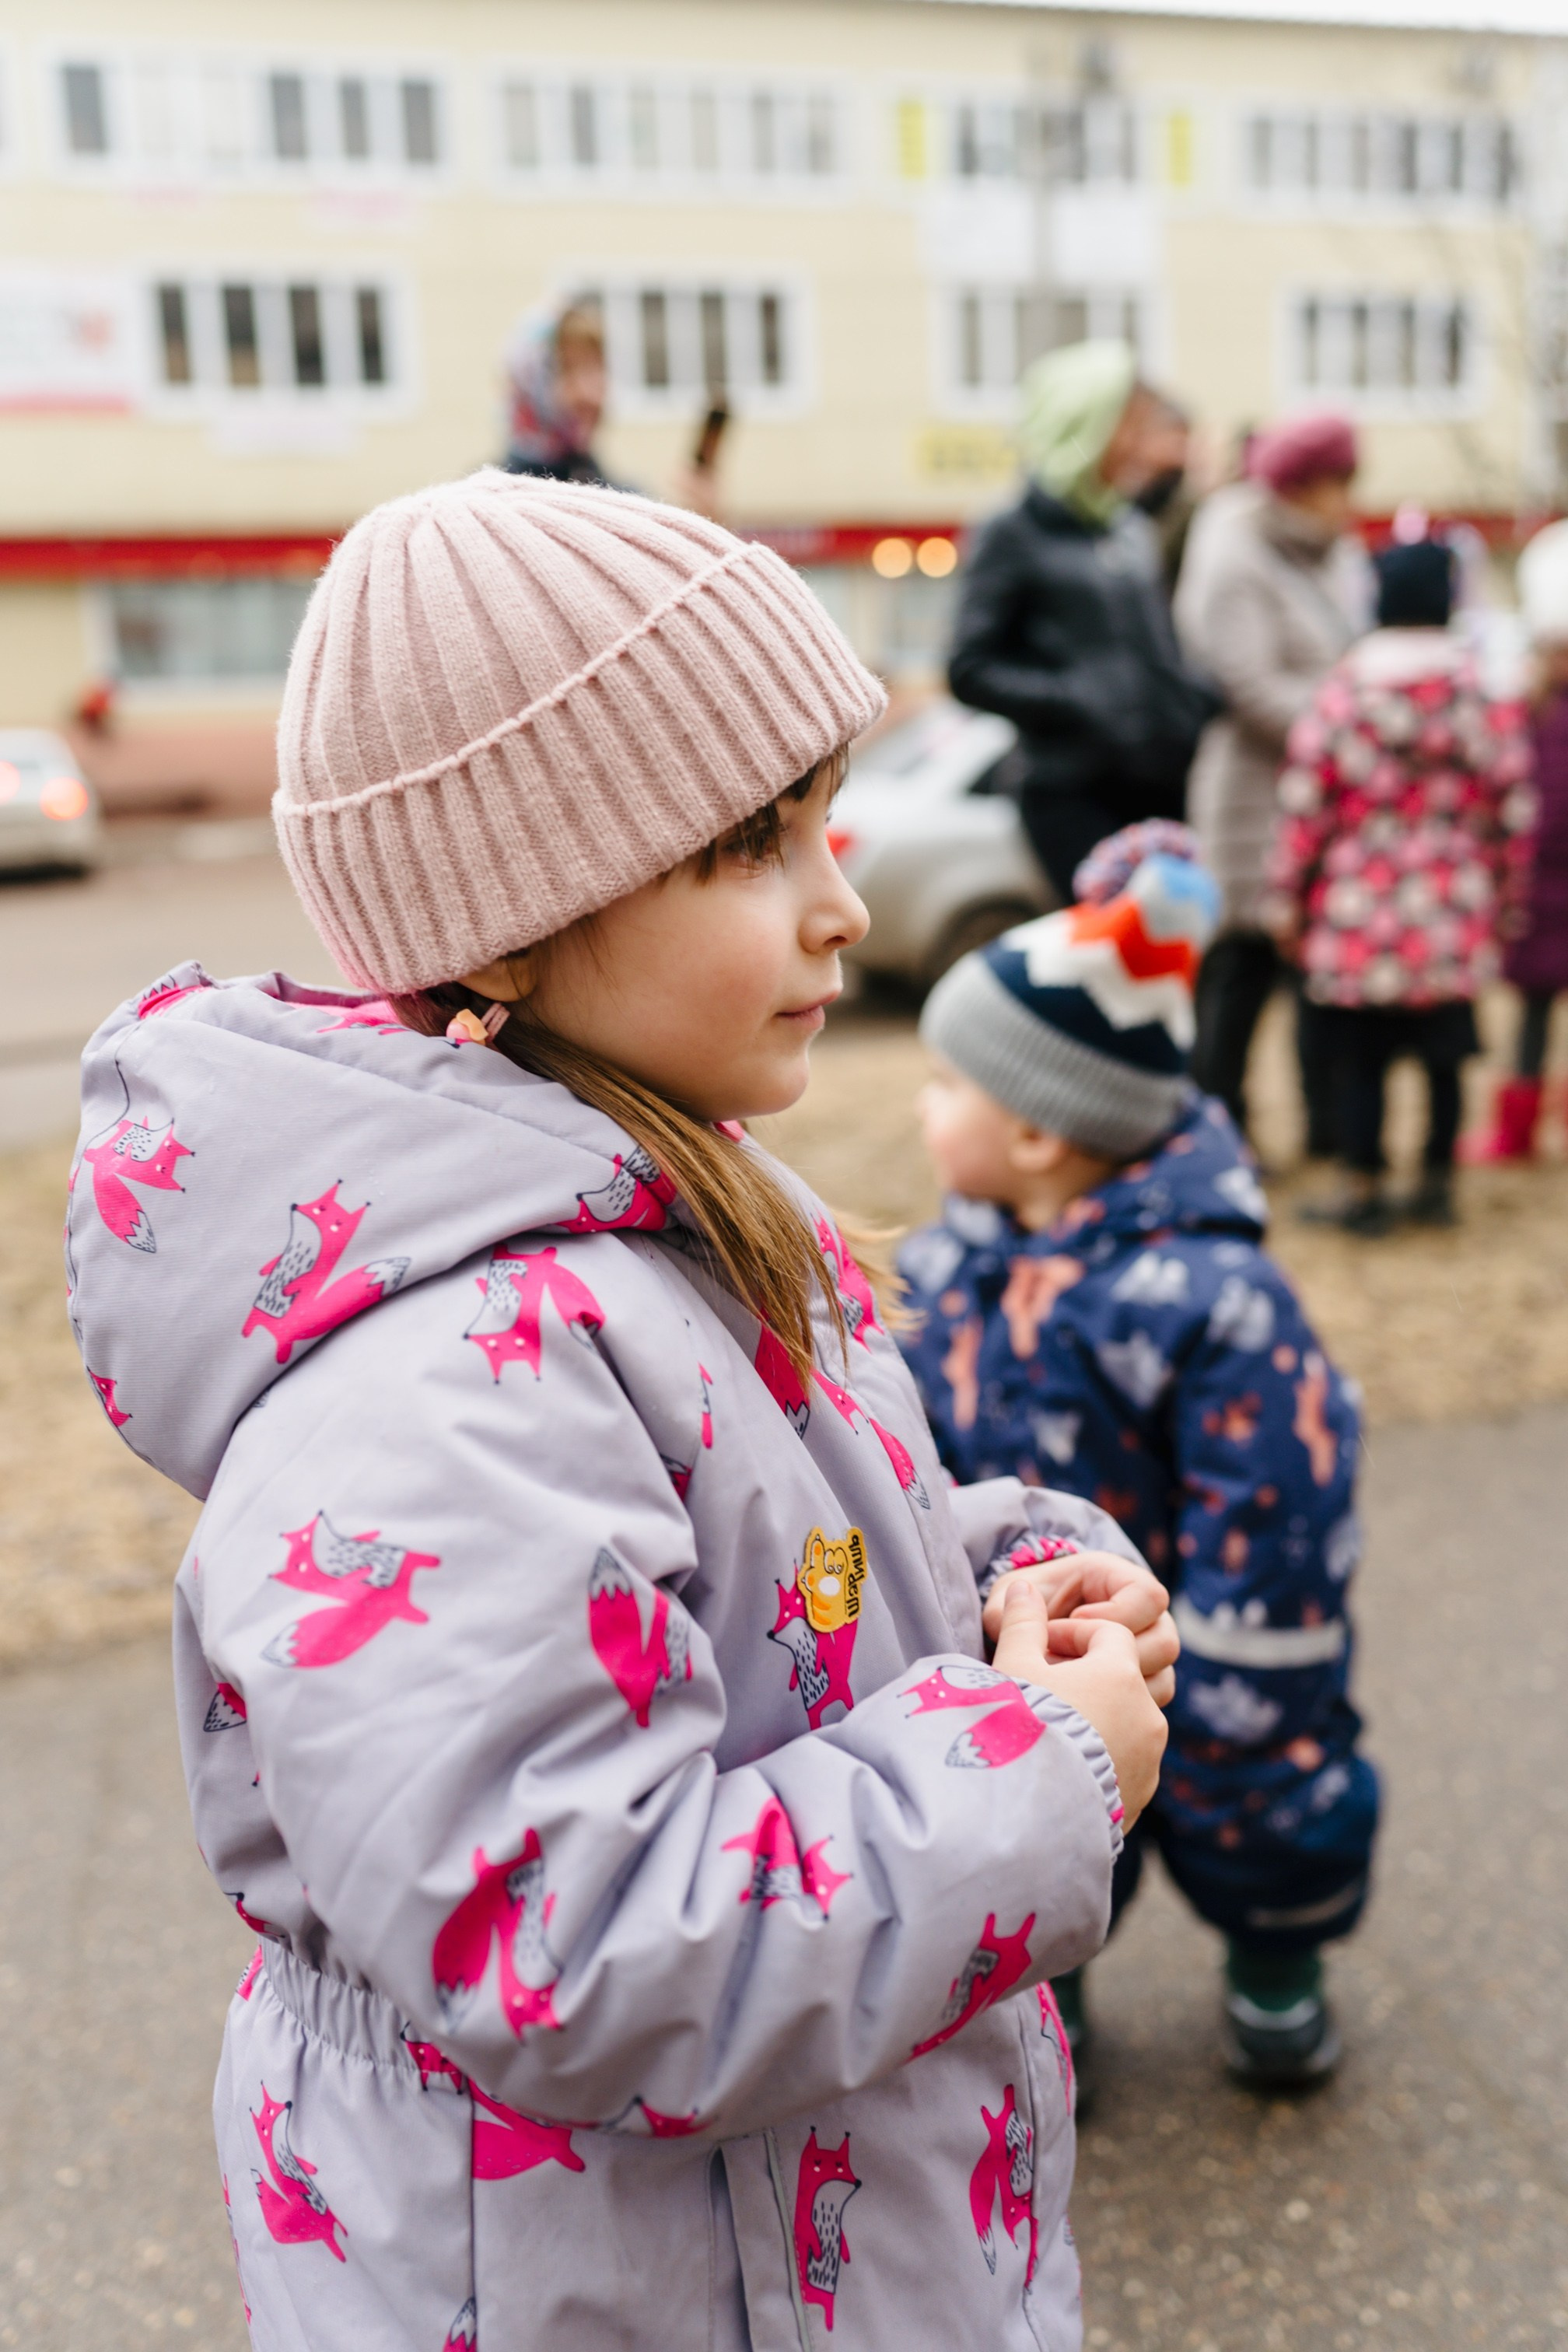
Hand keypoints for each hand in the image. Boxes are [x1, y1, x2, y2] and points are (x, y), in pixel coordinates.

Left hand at [983, 1549, 1176, 1705]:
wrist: (1023, 1643)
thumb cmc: (1017, 1613)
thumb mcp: (1005, 1602)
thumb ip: (1011, 1606)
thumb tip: (1021, 1597)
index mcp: (1119, 1582)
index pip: (1149, 1596)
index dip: (1117, 1613)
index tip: (1075, 1621)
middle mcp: (1144, 1619)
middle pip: (1165, 1641)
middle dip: (1118, 1659)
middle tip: (1072, 1665)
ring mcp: (1147, 1657)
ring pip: (1162, 1679)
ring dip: (1117, 1691)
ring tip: (1071, 1688)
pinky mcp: (1142, 1691)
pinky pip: (1150, 1709)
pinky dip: (1118, 1715)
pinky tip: (1081, 1708)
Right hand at [991, 1580, 1167, 1827]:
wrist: (1024, 1813)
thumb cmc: (1017, 1727)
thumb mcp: (1014, 1666)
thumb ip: (1022, 1621)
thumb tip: (1022, 1588)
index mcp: (1121, 1674)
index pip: (1108, 1632)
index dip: (1073, 1632)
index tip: (1041, 1647)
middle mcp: (1147, 1714)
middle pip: (1122, 1678)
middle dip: (1088, 1676)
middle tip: (1046, 1687)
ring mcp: (1149, 1758)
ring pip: (1128, 1721)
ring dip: (1099, 1716)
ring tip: (1055, 1728)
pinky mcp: (1143, 1795)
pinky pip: (1127, 1762)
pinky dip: (1104, 1755)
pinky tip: (1066, 1764)